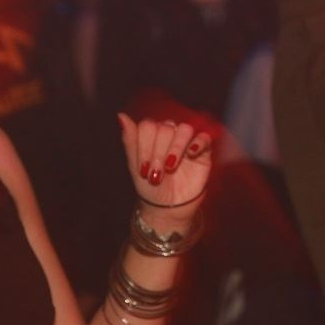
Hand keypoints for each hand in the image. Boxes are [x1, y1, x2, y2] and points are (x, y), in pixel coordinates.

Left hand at [118, 113, 211, 232]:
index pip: (147, 126)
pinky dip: (198, 143)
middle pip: (164, 128)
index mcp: (152, 136)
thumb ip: (130, 140)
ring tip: (171, 167)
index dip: (144, 146)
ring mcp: (187, 142)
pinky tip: (191, 154)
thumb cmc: (151, 188)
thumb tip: (121, 116)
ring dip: (175, 147)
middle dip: (158, 152)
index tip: (143, 169)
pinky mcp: (203, 151)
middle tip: (156, 174)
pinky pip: (204, 137)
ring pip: (184, 129)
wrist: (168, 209)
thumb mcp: (135, 166)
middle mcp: (169, 135)